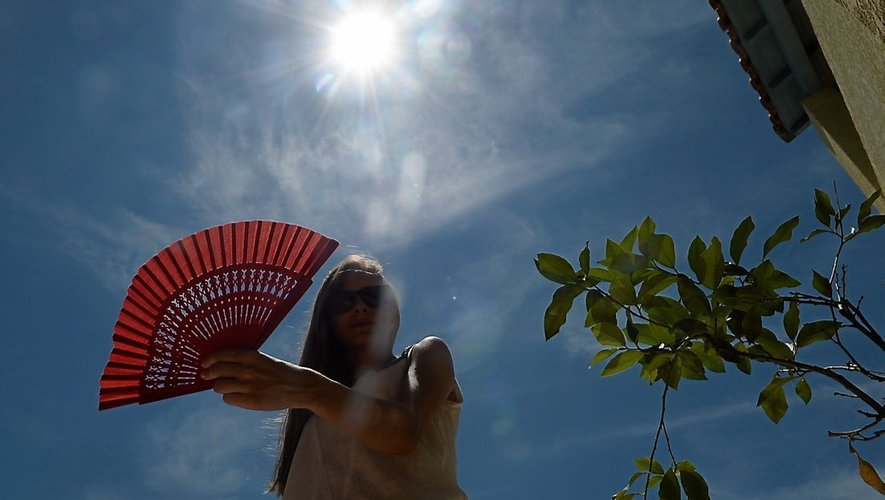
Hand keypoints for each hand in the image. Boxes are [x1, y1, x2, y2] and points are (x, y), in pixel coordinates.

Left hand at [201, 349, 318, 410]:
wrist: (300, 386)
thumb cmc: (279, 372)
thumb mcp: (263, 360)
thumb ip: (244, 361)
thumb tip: (220, 366)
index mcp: (252, 357)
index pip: (222, 355)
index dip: (210, 359)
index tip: (205, 363)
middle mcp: (248, 370)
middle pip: (217, 371)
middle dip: (209, 374)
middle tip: (206, 375)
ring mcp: (249, 386)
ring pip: (219, 386)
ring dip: (220, 387)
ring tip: (227, 386)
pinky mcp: (251, 401)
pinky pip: (228, 399)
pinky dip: (229, 397)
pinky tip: (237, 395)